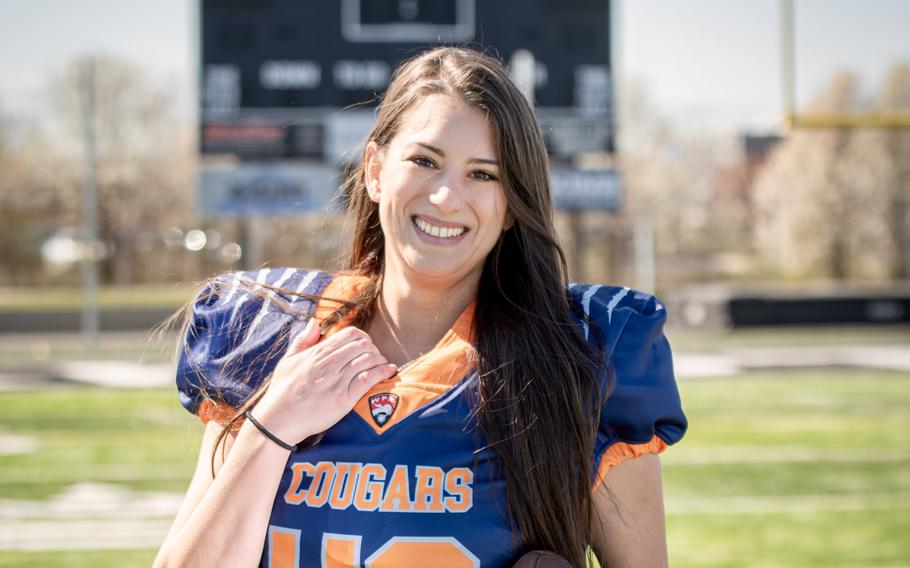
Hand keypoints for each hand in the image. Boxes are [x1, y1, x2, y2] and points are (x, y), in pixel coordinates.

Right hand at [251, 319, 397, 444]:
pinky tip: (389, 372)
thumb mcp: (288, 361)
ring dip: (380, 361)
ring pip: (368, 359)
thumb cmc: (282, 391)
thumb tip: (314, 322)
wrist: (278, 420)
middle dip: (374, 349)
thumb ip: (302, 340)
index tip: (365, 346)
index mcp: (317, 353)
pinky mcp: (343, 399)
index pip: (350, 334)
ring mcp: (336, 380)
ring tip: (383, 366)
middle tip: (375, 358)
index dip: (363, 338)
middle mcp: (328, 363)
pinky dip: (382, 373)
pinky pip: (368, 379)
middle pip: (363, 344)